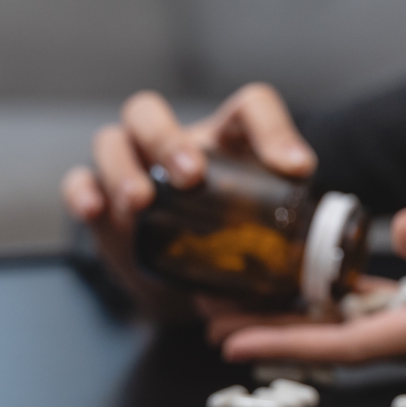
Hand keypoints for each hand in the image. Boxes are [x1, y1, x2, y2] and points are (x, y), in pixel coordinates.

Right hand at [60, 83, 316, 318]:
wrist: (184, 283)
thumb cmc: (230, 249)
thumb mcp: (262, 249)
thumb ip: (285, 260)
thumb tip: (326, 297)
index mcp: (227, 143)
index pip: (251, 109)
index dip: (275, 132)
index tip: (297, 169)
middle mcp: (173, 144)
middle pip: (152, 112)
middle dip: (168, 141)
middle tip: (191, 176)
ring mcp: (129, 167)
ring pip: (110, 141)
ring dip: (123, 167)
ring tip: (140, 201)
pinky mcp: (99, 198)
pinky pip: (79, 182)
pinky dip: (82, 193)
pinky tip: (96, 211)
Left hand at [219, 204, 405, 377]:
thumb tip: (400, 230)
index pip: (353, 346)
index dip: (287, 346)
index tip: (232, 345)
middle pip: (353, 349)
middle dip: (286, 337)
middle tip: (223, 316)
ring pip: (378, 340)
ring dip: (320, 326)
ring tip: (264, 301)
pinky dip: (368, 316)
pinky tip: (344, 295)